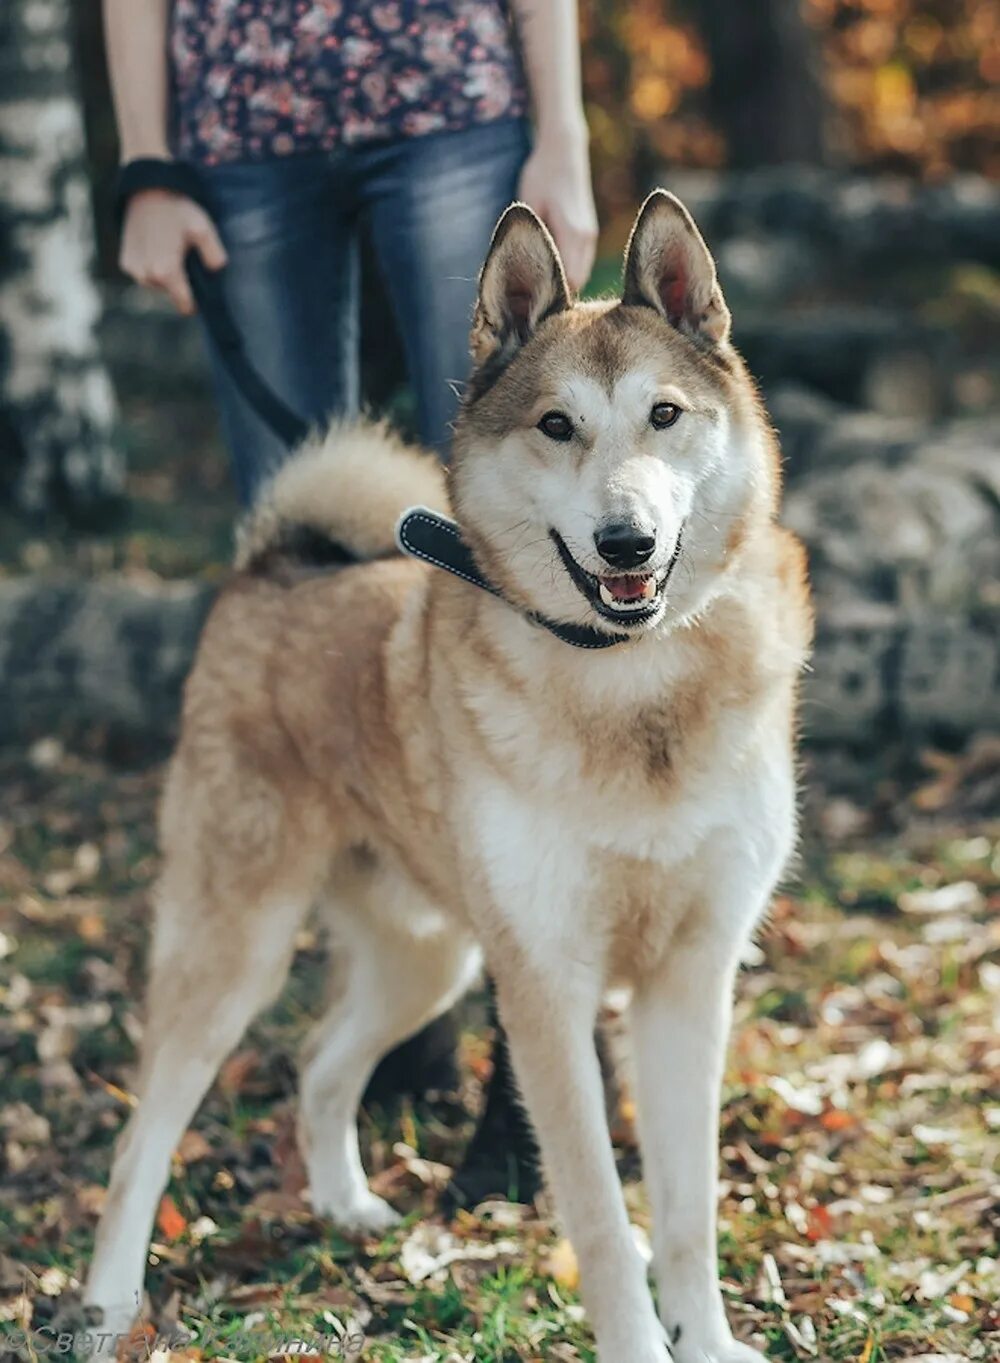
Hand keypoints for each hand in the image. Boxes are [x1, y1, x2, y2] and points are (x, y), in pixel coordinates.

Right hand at [119, 188, 227, 314]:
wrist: (146, 189)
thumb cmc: (177, 210)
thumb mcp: (204, 230)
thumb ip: (215, 257)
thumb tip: (216, 273)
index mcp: (166, 273)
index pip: (186, 306)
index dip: (196, 301)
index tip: (202, 289)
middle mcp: (146, 276)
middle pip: (171, 294)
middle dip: (180, 282)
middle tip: (185, 256)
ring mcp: (133, 270)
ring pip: (157, 284)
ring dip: (165, 274)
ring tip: (170, 249)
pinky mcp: (125, 262)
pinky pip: (144, 274)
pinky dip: (151, 266)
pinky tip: (156, 246)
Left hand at [517, 129, 597, 292]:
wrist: (565, 150)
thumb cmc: (541, 175)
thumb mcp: (527, 207)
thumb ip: (530, 242)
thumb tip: (520, 274)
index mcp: (573, 233)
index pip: (570, 282)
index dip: (554, 298)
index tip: (532, 306)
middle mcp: (587, 238)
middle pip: (577, 283)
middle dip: (559, 296)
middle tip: (532, 306)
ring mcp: (591, 236)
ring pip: (581, 275)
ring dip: (564, 284)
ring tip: (539, 292)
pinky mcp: (589, 233)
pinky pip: (580, 264)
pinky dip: (567, 272)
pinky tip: (549, 273)